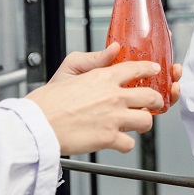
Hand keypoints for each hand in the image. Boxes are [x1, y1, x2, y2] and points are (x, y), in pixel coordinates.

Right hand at [27, 47, 166, 154]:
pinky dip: (124, 144)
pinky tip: (118, 140)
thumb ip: (94, 59)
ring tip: (138, 123)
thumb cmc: (48, 101)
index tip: (155, 71)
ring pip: (146, 121)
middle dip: (157, 100)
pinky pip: (129, 144)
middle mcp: (113, 96)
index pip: (137, 68)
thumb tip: (113, 50)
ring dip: (143, 123)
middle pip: (151, 96)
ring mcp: (113, 118)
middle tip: (154, 103)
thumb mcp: (69, 69)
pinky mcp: (108, 138)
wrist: (36, 124)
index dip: (150, 69)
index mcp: (104, 77)